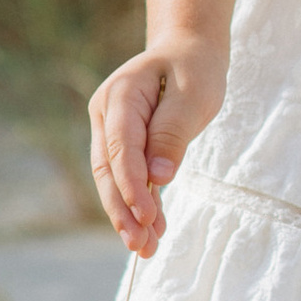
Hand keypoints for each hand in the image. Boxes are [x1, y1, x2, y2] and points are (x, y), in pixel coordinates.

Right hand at [89, 34, 226, 256]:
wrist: (187, 50)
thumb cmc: (193, 68)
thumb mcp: (194, 94)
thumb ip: (173, 133)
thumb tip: (158, 178)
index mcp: (120, 95)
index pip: (121, 148)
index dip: (131, 186)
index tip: (147, 218)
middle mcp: (106, 114)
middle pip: (108, 170)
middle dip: (123, 211)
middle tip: (141, 246)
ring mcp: (110, 129)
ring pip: (114, 179)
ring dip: (129, 215)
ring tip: (147, 249)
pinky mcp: (123, 143)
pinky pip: (127, 177)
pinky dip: (139, 203)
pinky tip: (152, 230)